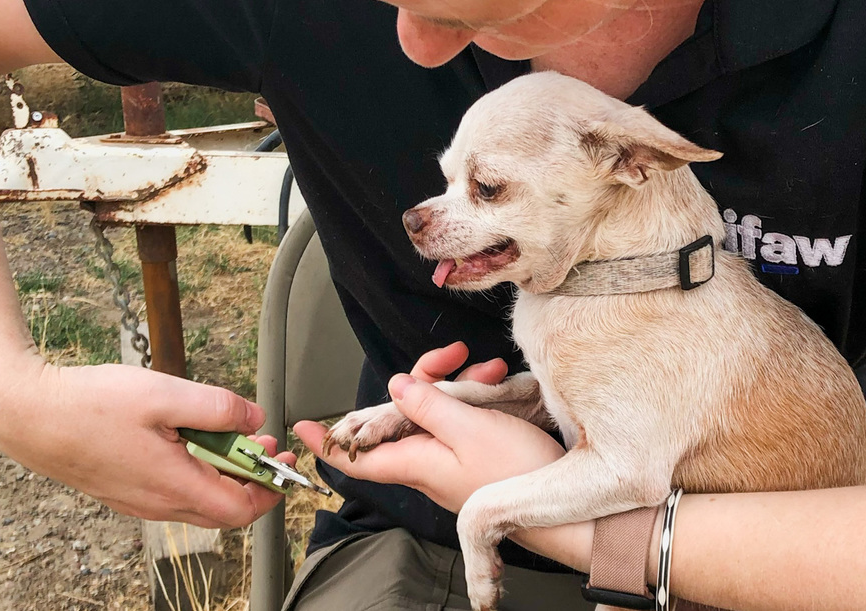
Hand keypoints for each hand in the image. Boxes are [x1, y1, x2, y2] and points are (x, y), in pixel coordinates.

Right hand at [0, 356, 293, 528]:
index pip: (241, 510)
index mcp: (174, 486)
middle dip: (249, 477)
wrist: (26, 415)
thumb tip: (254, 419)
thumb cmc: (89, 405)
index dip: (269, 489)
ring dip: (218, 469)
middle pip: (221, 509)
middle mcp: (157, 503)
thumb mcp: (166, 395)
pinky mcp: (122, 489)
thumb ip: (218, 408)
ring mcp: (137, 500)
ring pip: (195, 498)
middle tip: (258, 442)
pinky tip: (183, 432)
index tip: (280, 460)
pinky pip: (170, 489)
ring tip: (221, 429)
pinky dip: (191, 467)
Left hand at [295, 342, 565, 512]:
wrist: (563, 507)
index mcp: (415, 462)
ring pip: (433, 415)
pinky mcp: (473, 459)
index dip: (328, 441)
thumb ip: (428, 406)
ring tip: (489, 372)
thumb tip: (396, 386)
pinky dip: (474, 402)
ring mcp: (449, 463)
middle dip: (421, 381)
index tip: (302, 427)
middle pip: (400, 418)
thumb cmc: (517, 474)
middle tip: (450, 357)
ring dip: (456, 387)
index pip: (356, 456)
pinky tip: (498, 387)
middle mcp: (426, 464)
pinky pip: (459, 424)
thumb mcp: (469, 429)